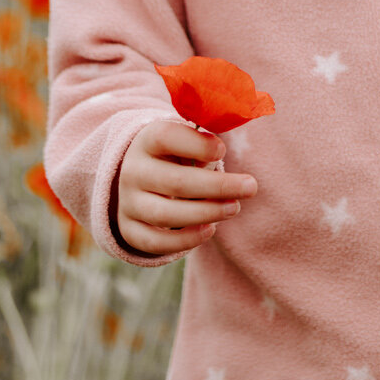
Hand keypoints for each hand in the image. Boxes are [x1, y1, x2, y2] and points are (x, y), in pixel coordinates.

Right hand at [113, 119, 256, 256]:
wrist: (137, 175)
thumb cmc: (174, 154)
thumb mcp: (183, 140)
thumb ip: (202, 144)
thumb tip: (221, 152)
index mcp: (148, 140)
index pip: (167, 137)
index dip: (198, 145)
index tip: (223, 150)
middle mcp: (134, 171)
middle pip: (176, 182)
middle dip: (218, 186)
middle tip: (250, 187)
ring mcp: (128, 202)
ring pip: (167, 214)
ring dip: (207, 213)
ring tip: (234, 207)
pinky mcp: (129, 229)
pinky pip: (155, 242)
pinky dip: (185, 240)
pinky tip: (210, 229)